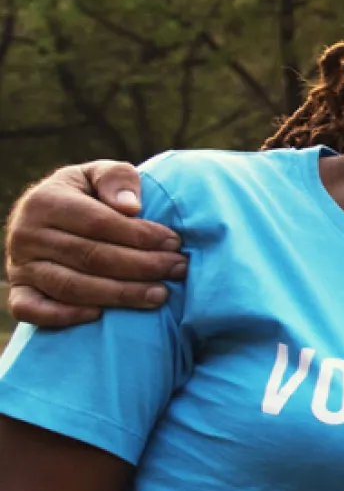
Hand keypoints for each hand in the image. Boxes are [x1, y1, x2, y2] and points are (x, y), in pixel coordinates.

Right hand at [7, 162, 176, 327]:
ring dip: (119, 294)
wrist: (45, 219)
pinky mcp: (18, 291)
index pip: (98, 223)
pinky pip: (30, 309)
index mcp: (45, 201)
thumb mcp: (98, 174)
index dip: (139, 235)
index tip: (174, 243)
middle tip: (178, 270)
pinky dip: (62, 316)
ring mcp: (20, 266)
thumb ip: (116, 179)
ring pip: (70, 286)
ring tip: (160, 295)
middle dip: (141, 266)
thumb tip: (131, 207)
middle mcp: (26, 234)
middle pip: (90, 257)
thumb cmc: (85, 195)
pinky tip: (100, 316)